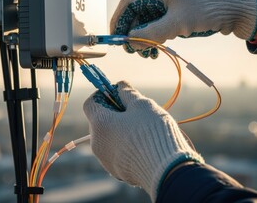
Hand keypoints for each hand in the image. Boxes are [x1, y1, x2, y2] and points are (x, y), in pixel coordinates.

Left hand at [83, 81, 202, 200]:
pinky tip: (143, 144)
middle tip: (134, 110)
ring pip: (108, 137)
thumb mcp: (142, 105)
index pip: (91, 103)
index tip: (118, 93)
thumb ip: (128, 93)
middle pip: (99, 121)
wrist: (165, 169)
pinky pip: (116, 152)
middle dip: (113, 112)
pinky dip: (124, 145)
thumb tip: (120, 86)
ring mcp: (105, 159)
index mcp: (100, 124)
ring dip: (119, 129)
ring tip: (141, 128)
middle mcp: (97, 143)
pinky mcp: (116, 171)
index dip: (103, 94)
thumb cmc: (152, 133)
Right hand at [111, 0, 256, 57]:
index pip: (128, 3)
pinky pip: (158, 25)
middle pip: (136, 13)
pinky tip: (157, 50)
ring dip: (143, 38)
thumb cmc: (209, 10)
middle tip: (134, 51)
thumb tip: (131, 42)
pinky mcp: (177, 13)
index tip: (116, 38)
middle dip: (132, 33)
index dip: (119, 20)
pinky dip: (154, 38)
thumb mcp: (178, 23)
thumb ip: (152, 32)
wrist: (237, 10)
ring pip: (147, 22)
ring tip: (148, 54)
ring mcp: (169, 3)